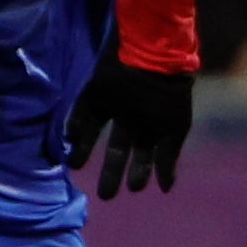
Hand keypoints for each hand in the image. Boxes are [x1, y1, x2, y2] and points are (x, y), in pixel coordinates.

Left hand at [65, 55, 193, 197]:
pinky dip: (73, 129)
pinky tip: (70, 143)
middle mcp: (131, 115)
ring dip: (84, 152)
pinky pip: (79, 114)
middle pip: (119, 148)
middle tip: (106, 196)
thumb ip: (168, 158)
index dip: (137, 170)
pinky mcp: (93, 91)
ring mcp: (111, 103)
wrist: (153, 51)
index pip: (142, 153)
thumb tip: (165, 190)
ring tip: (77, 168)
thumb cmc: (168, 92)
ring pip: (95, 134)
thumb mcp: (176, 128)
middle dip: (112, 171)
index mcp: (153, 122)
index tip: (132, 188)